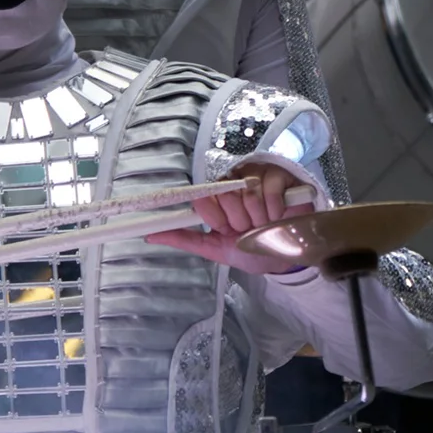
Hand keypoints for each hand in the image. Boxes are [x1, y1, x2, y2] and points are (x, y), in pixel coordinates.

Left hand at [148, 165, 318, 274]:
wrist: (284, 257)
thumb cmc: (249, 249)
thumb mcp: (214, 247)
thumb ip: (184, 239)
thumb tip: (148, 236)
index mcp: (215, 196)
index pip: (202, 197)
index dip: (216, 218)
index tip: (227, 229)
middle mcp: (233, 181)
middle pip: (225, 195)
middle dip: (240, 221)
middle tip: (249, 228)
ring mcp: (257, 176)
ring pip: (249, 194)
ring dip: (260, 219)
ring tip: (266, 223)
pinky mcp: (280, 176)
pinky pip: (270, 190)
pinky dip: (275, 210)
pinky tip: (279, 215)